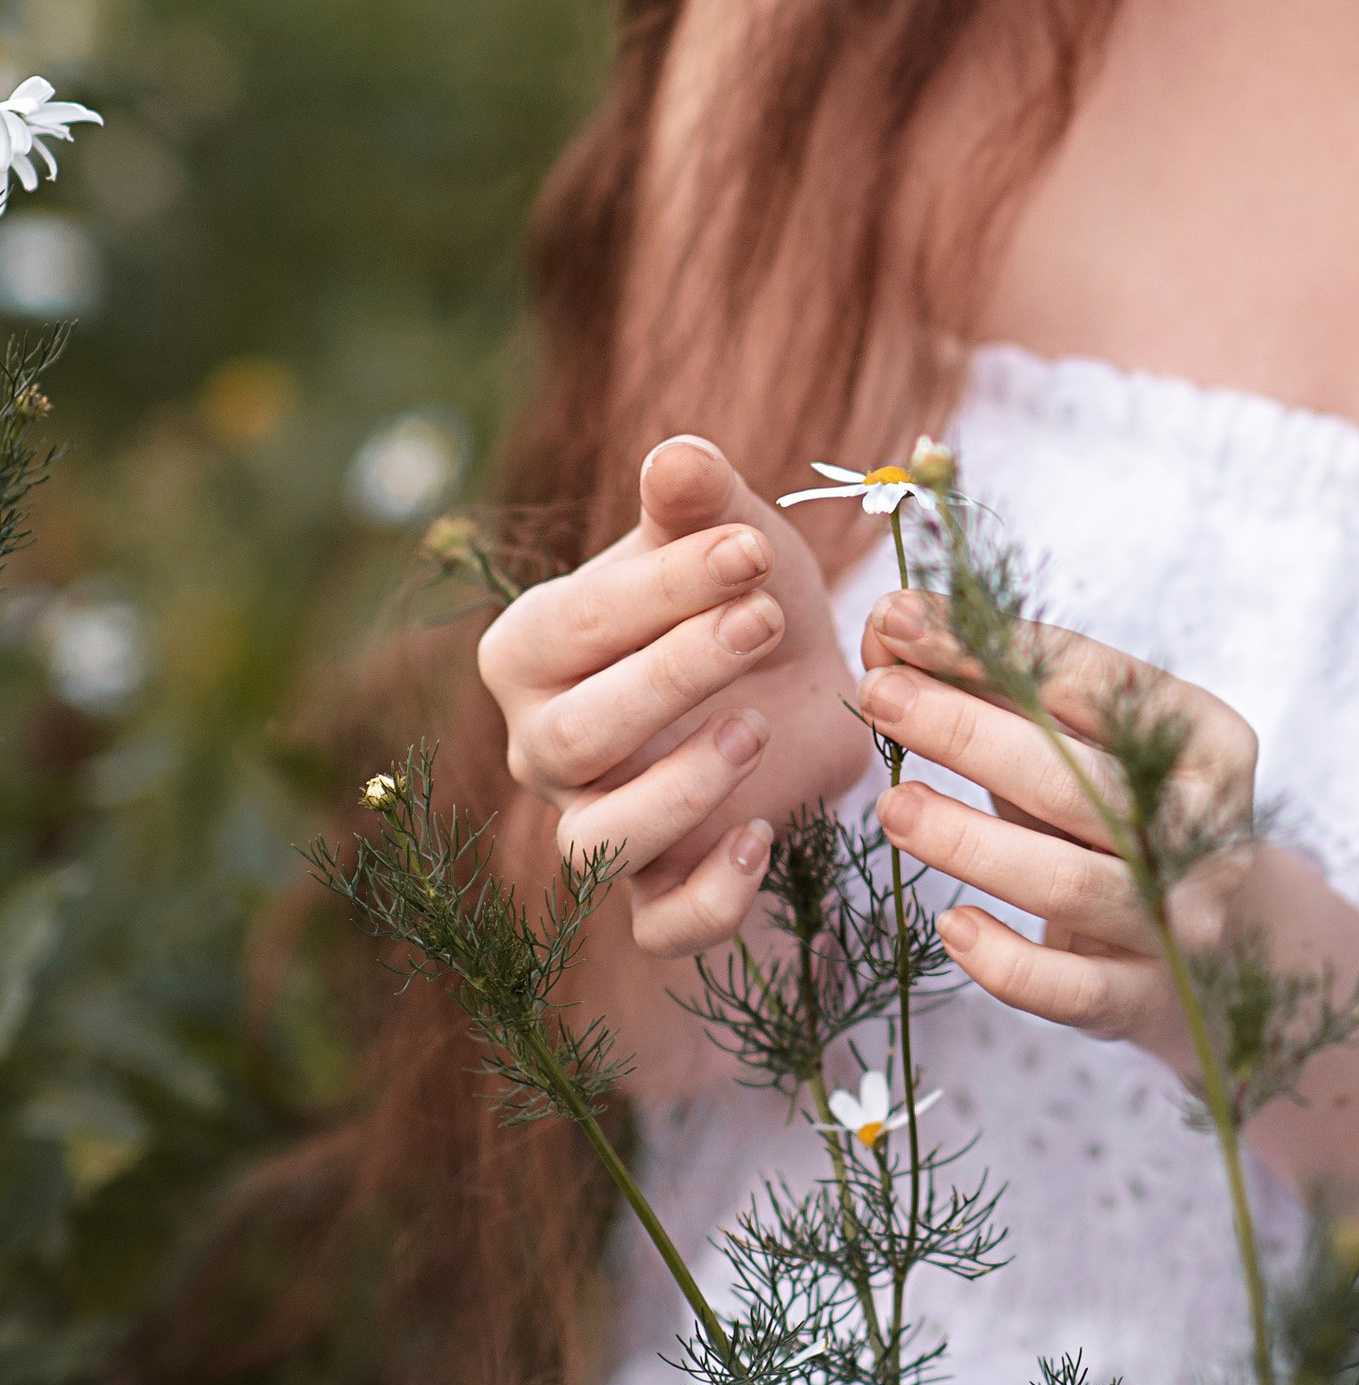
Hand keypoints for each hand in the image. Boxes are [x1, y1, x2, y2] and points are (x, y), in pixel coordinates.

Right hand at [480, 435, 870, 958]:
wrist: (800, 669)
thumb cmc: (737, 588)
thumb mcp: (723, 531)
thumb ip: (695, 498)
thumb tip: (679, 456)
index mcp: (531, 649)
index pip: (573, 626)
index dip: (661, 588)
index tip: (749, 548)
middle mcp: (542, 745)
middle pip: (577, 735)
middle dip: (674, 675)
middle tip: (768, 616)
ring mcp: (594, 823)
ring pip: (597, 843)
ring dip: (679, 790)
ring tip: (759, 726)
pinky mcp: (663, 887)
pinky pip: (661, 927)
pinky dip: (709, 899)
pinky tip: (766, 836)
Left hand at [856, 590, 1257, 1069]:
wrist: (1217, 949)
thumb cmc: (1118, 816)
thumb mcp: (1077, 743)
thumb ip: (992, 687)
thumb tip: (887, 627)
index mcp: (1204, 737)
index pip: (1089, 678)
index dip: (987, 648)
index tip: (897, 617)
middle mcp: (1206, 826)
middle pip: (1076, 779)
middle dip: (968, 731)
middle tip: (878, 696)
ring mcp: (1182, 919)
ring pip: (1070, 883)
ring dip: (972, 843)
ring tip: (893, 807)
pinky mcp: (1143, 999)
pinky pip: (1072, 990)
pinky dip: (1008, 962)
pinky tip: (950, 928)